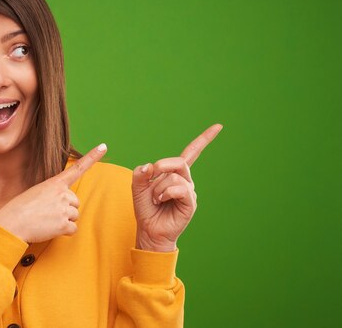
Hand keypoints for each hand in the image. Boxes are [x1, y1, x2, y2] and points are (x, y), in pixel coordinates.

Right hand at [0, 144, 106, 242]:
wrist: (11, 224)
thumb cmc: (19, 209)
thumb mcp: (36, 193)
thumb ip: (52, 194)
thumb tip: (64, 204)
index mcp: (55, 183)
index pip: (77, 168)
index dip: (92, 156)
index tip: (103, 146)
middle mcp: (62, 194)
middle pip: (75, 202)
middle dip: (65, 209)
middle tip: (47, 212)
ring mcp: (64, 209)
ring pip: (75, 216)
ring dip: (64, 221)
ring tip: (46, 220)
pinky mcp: (64, 224)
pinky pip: (73, 229)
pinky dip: (64, 232)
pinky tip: (50, 229)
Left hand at [132, 124, 222, 251]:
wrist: (149, 230)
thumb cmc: (146, 208)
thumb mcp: (137, 187)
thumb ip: (140, 174)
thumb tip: (149, 166)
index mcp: (175, 173)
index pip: (191, 153)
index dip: (204, 139)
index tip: (219, 126)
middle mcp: (185, 180)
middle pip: (178, 162)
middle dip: (161, 166)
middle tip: (151, 176)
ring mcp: (189, 191)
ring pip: (174, 177)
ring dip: (158, 187)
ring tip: (155, 199)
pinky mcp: (190, 203)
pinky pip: (180, 189)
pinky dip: (166, 192)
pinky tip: (162, 200)